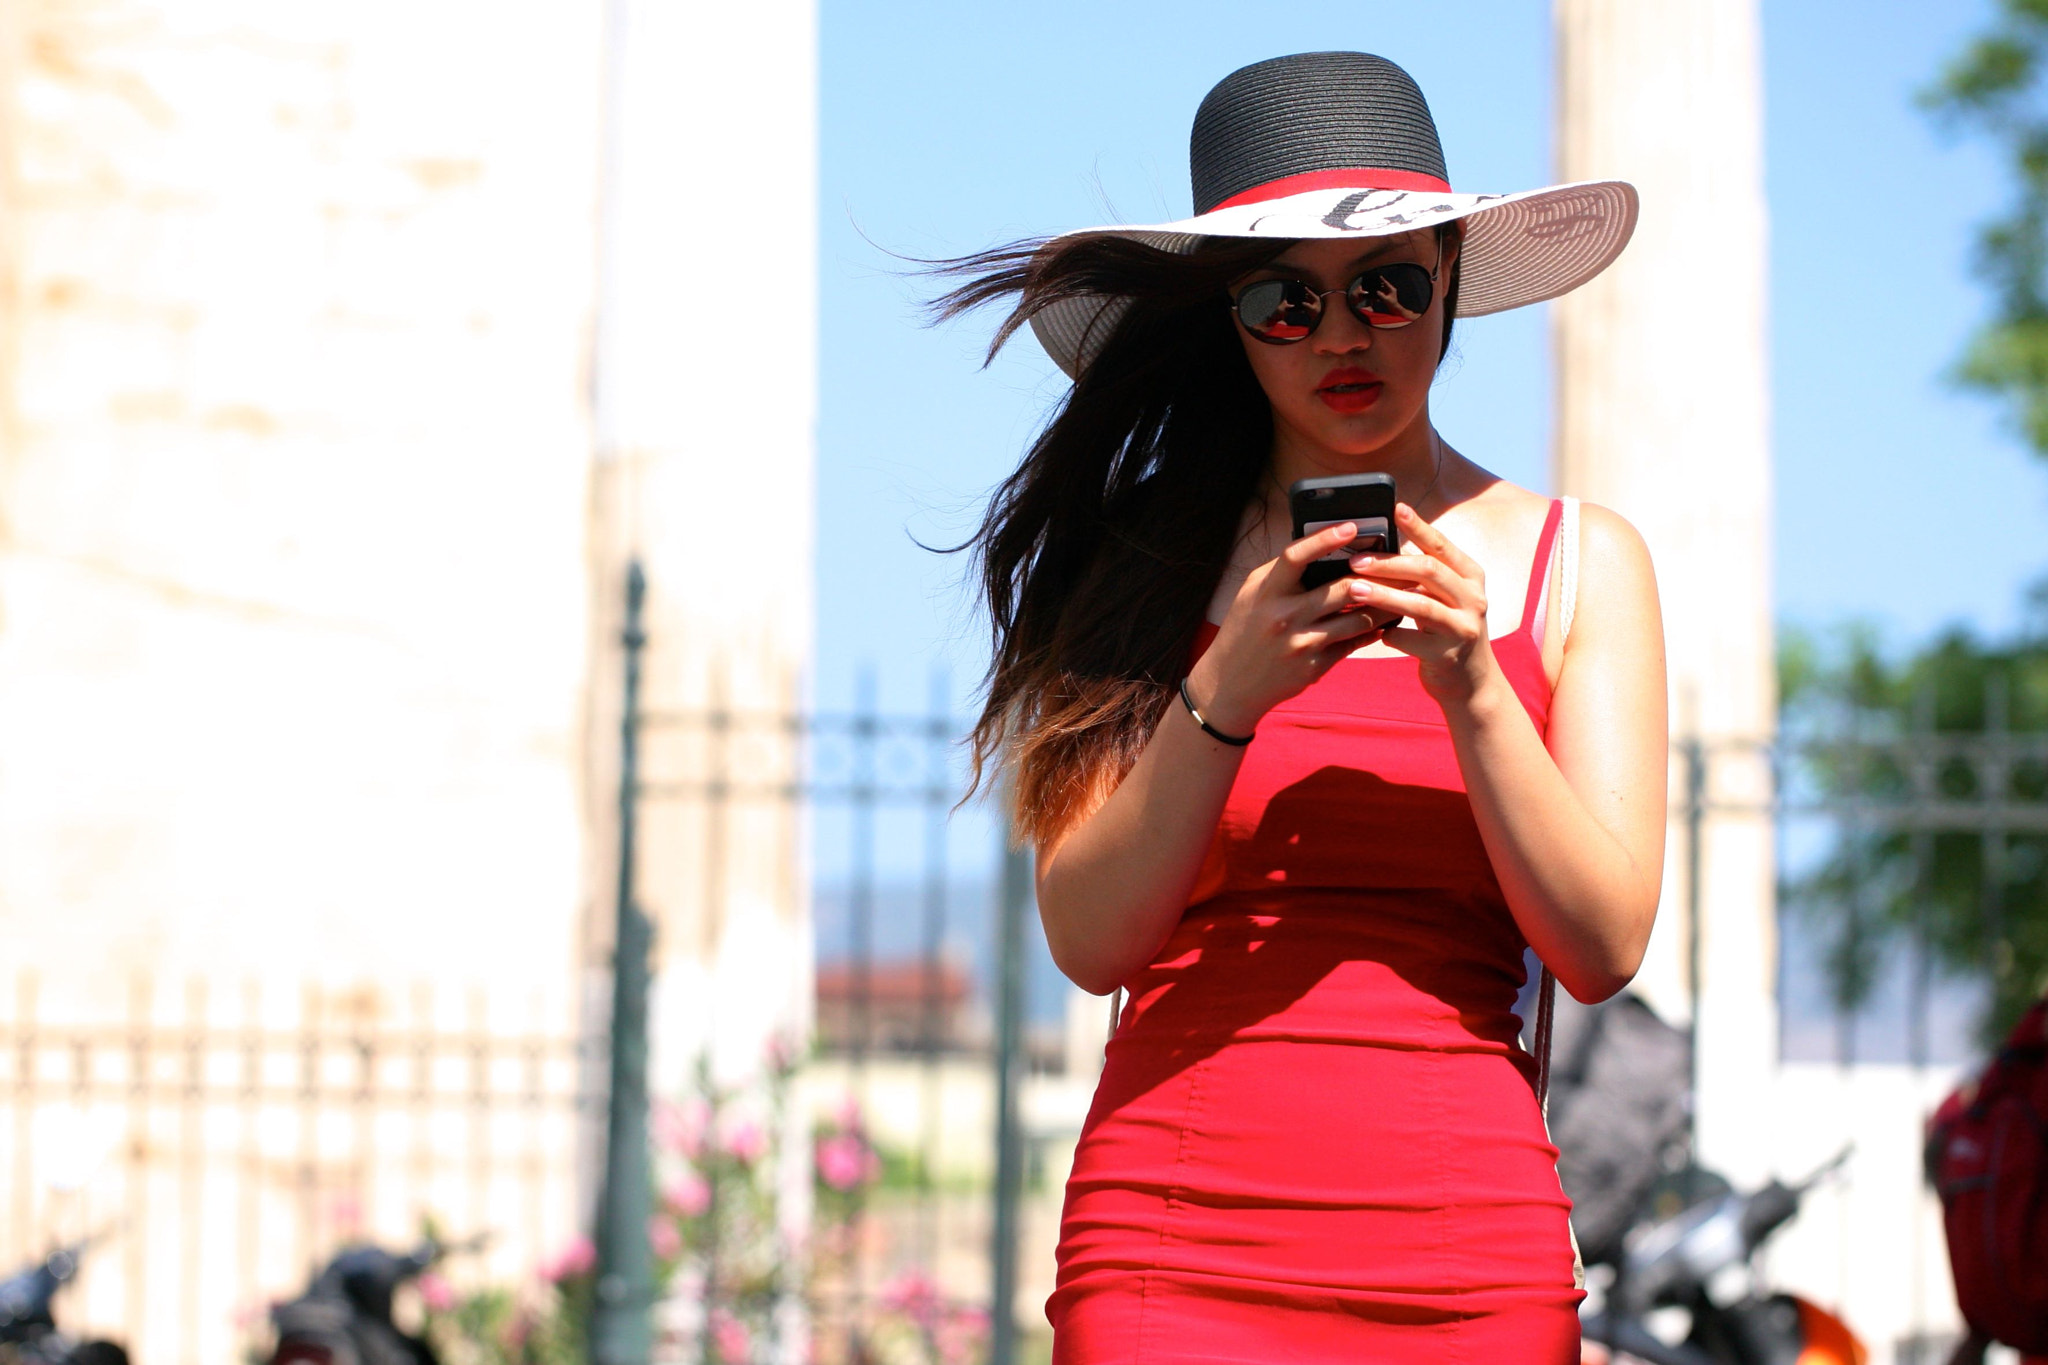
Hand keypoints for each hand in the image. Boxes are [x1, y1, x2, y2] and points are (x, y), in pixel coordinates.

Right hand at [1185, 521, 1388, 735]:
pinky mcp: (1315, 666)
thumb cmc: (1244, 631)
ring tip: (1403, 592)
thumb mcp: (1252, 595)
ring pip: (1358, 619)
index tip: (1350, 525)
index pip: (1295, 557)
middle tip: (1399, 563)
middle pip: (1342, 589)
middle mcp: (1285, 617)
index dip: (1324, 538)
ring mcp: (1302, 644)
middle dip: (1377, 575)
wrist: (1230, 685)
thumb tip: (1320, 548)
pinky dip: (1371, 631)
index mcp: (1267, 593)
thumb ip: (1282, 573)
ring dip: (1384, 605)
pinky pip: (1353, 643)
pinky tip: (1384, 623)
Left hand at [1349, 503, 1500, 703]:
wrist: (1471, 682)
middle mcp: (1473, 599)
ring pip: (1420, 606)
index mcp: (1471, 577)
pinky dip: (1389, 634)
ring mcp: (1464, 628)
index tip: (1395, 508)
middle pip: (1429, 571)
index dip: (1419, 527)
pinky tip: (1372, 632)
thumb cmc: (1446, 630)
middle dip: (1389, 563)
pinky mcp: (1449, 656)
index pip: (1441, 546)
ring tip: (1353, 588)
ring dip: (1384, 596)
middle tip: (1355, 560)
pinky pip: (1412, 642)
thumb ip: (1423, 576)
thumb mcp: (1444, 598)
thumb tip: (1380, 548)